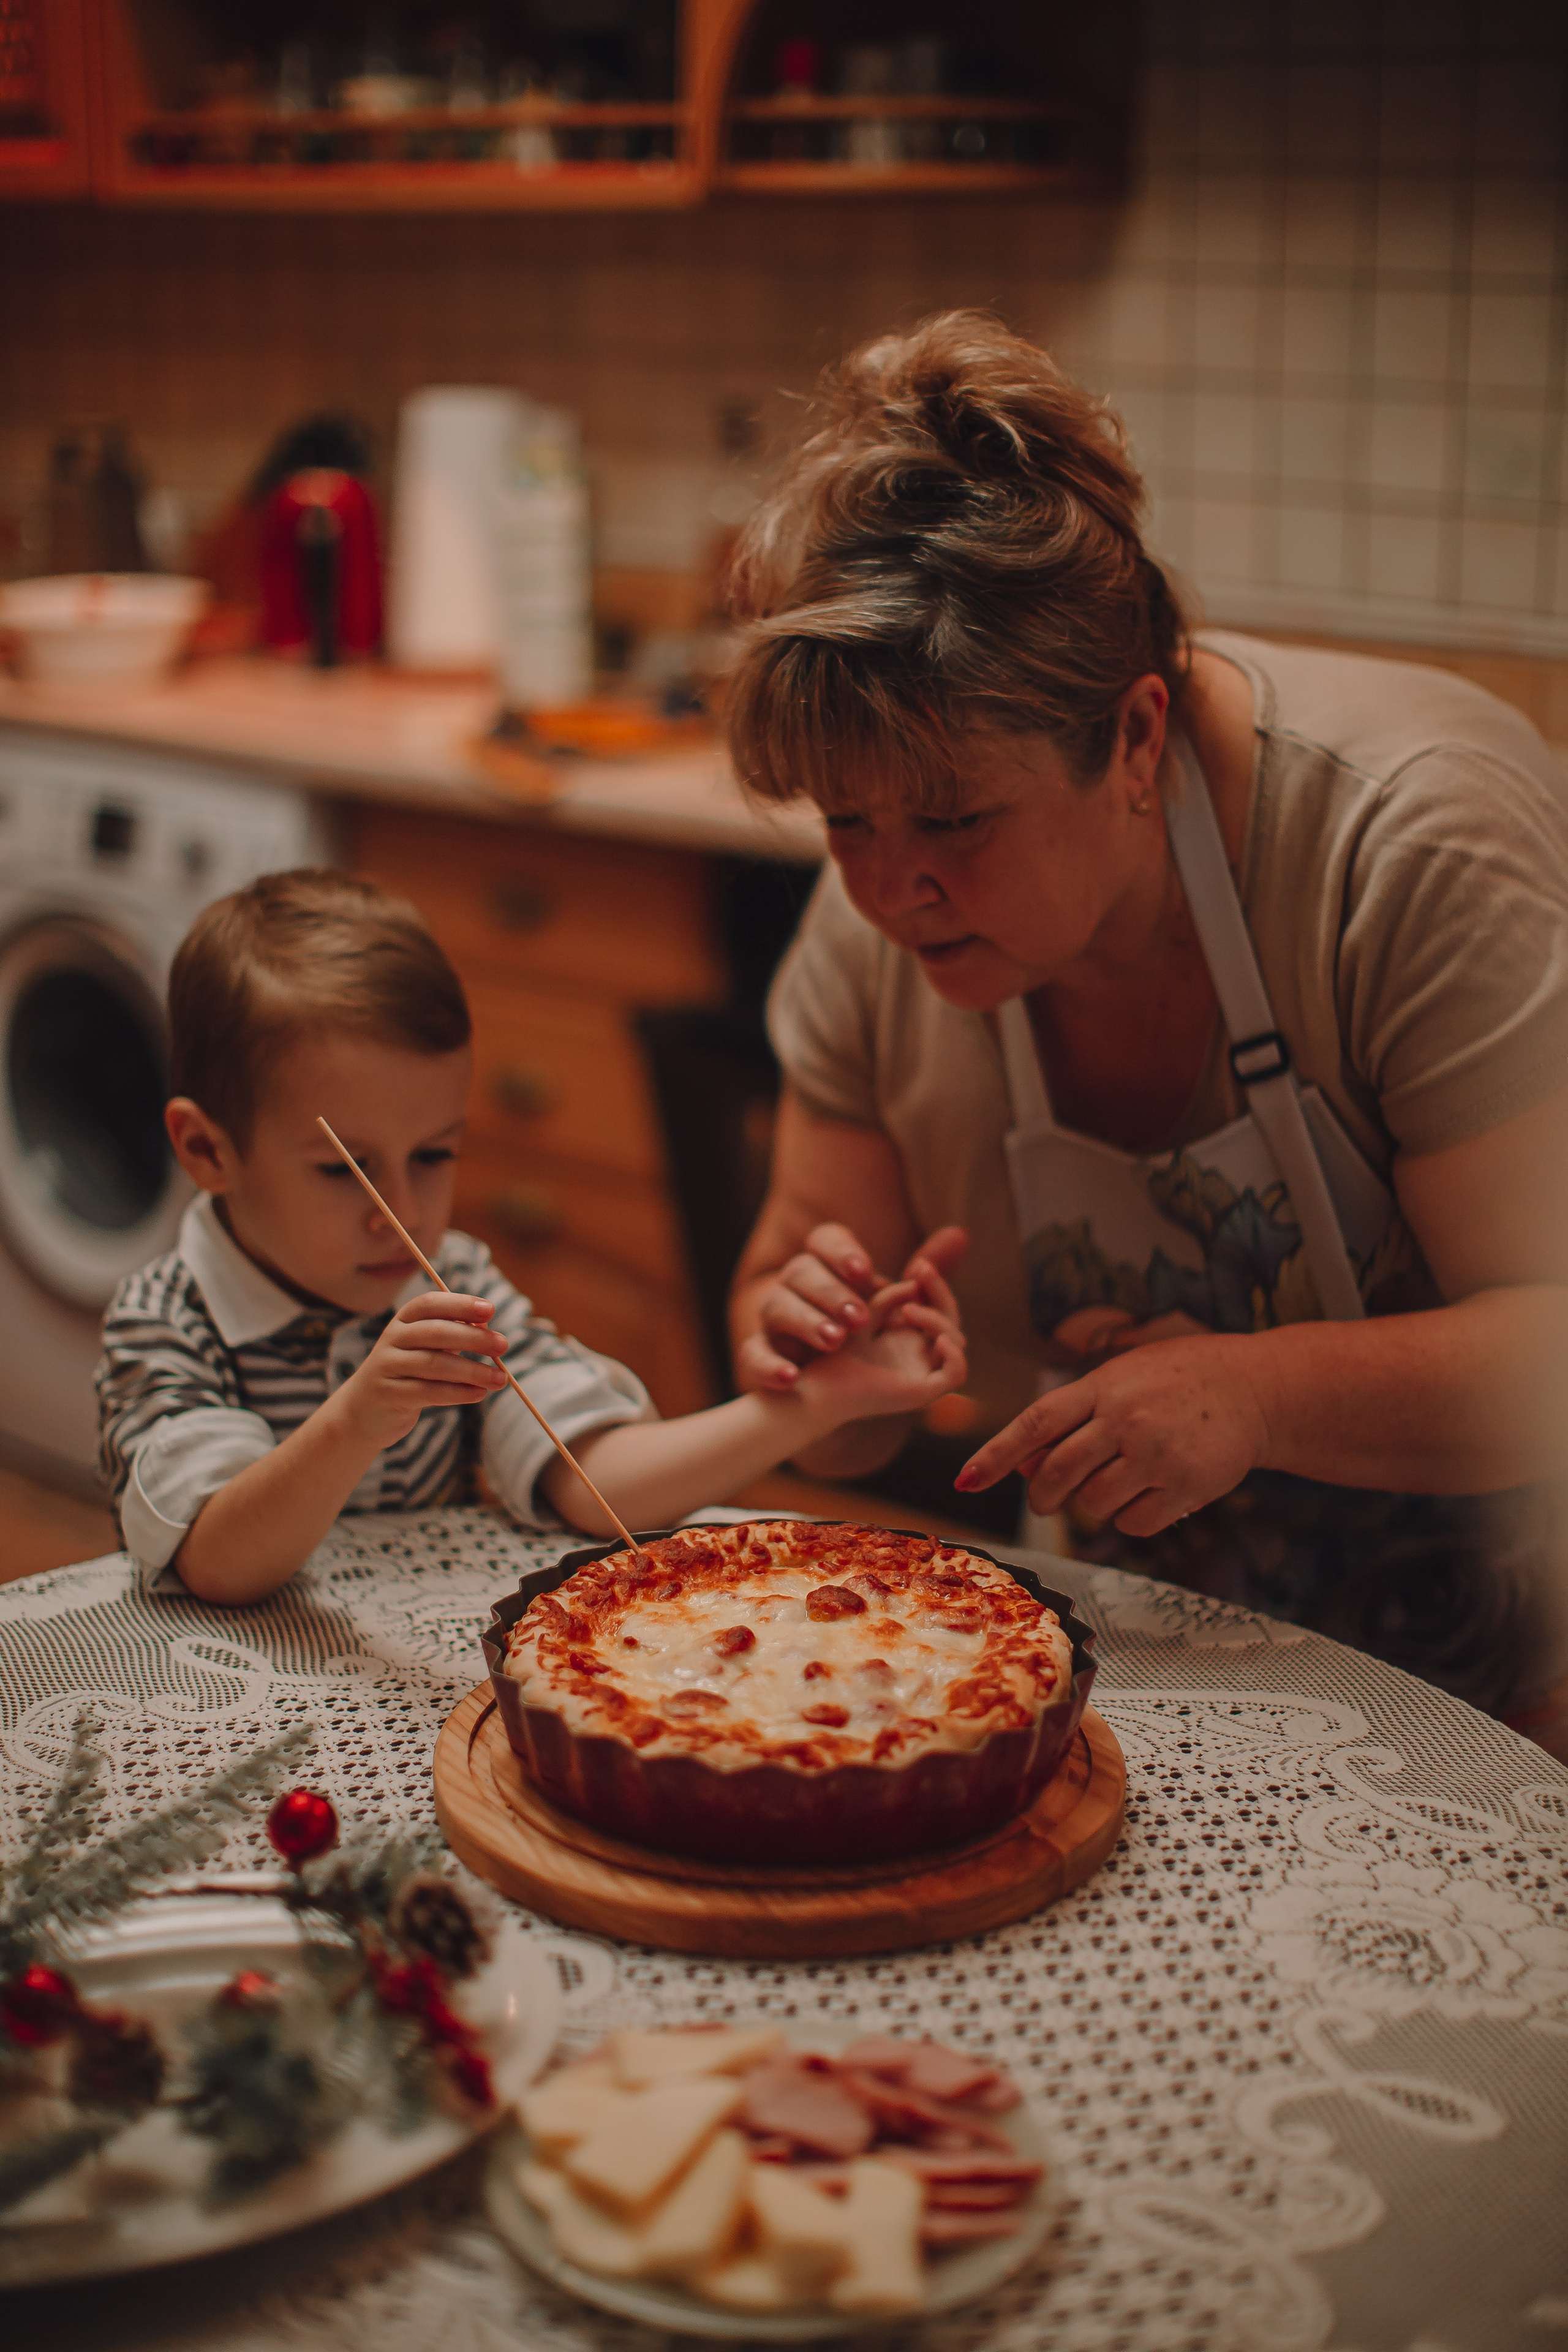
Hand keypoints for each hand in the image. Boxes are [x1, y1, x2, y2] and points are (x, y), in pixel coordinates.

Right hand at [334, 1291, 507, 1452]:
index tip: (490, 1310)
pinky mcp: (389, 1394)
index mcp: (403, 1320)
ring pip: (434, 1364)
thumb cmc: (409, 1371)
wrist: (364, 1410)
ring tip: (500, 1379)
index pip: (429, 1303)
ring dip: (472, 1370)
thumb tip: (487, 1324)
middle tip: (503, 1345)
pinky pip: (428, 1392)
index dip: (460, 1304)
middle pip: (435, 1332)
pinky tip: (479, 1394)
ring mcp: (388, 1366)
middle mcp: (392, 1339)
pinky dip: (457, 1393)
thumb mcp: (428, 1348)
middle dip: (473, 1337)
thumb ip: (455, 1333)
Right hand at [737, 1223, 968, 1392]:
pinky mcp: (759, 1357)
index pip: (824, 1240)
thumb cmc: (860, 1336)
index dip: (841, 1252)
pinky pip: (753, 1356)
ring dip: (806, 1322)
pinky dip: (770, 1366)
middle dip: (831, 1292)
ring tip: (836, 1341)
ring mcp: (772, 1321)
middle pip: (800, 1271)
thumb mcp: (896, 1310)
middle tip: (861, 1318)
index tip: (863, 1272)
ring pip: (774, 1306)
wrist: (820, 1388)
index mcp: (824, 1266)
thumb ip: (923, 1278)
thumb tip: (960, 1235)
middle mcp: (793, 1286)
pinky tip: (791, 1379)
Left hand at [794, 1265, 967, 1430]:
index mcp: (912, 1339)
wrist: (821, 1387)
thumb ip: (889, 1298)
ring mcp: (925, 1375)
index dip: (933, 1285)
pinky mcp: (923, 1393)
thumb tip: (914, 1285)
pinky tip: (937, 1339)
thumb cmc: (839, 1354)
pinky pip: (955, 1375)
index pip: (938, 1308)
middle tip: (921, 1270)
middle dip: (940, 1292)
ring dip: (937, 1319)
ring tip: (908, 1310)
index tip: (918, 1265)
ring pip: (955, 1342)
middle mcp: (923, 1357)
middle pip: (951, 1320)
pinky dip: (955, 1356)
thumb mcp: (865, 1314)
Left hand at [955, 1333, 1271, 1536]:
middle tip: (1048, 1498)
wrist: (1253, 1388)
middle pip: (1057, 1473)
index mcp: (1103, 1387)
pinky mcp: (1185, 1486)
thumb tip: (1022, 1465)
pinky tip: (1149, 1493)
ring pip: (1093, 1504)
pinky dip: (1130, 1517)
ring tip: (1120, 1479)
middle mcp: (1126, 1419)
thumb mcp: (1120, 1379)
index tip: (964, 1481)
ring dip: (1093, 1503)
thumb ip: (1073, 1418)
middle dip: (1042, 1495)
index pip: (1035, 1423)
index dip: (995, 1454)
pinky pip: (1132, 1523)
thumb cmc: (1176, 1382)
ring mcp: (1156, 1454)